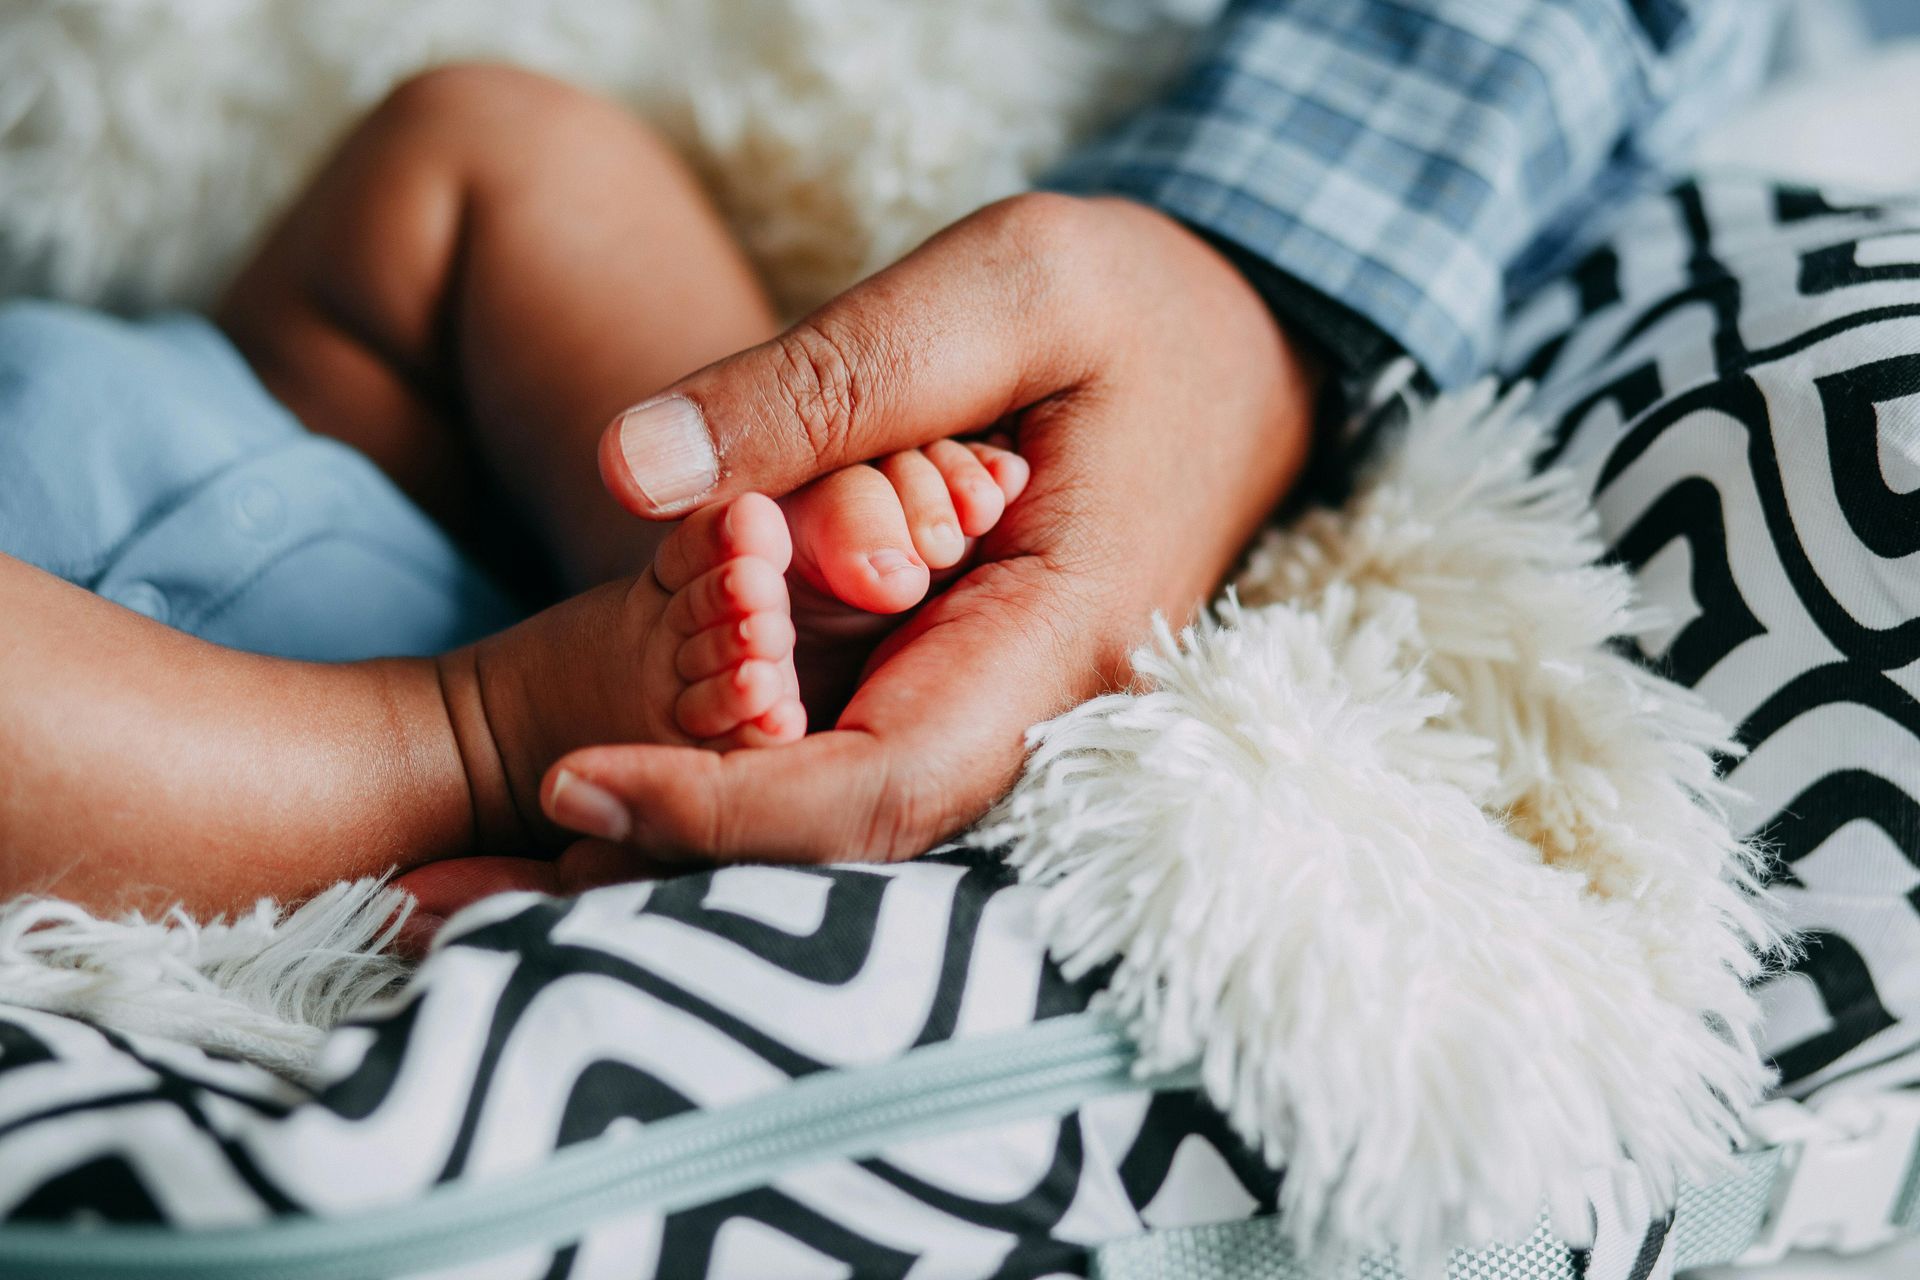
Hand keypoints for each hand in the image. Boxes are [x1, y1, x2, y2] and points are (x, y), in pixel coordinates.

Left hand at [400, 193, 1318, 906]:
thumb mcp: (1009, 283)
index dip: (725, 809)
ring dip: (673, 851)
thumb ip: (831, 374)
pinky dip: (725, 791)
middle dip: (660, 869)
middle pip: (840, 844)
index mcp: (1062, 633)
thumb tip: (630, 471)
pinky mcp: (969, 692)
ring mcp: (1005, 714)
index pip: (885, 782)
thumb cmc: (1144, 307)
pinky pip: (844, 769)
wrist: (1248, 354)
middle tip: (452, 884)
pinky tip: (608, 792)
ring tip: (481, 871)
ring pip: (833, 826)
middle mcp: (1038, 714)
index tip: (566, 783)